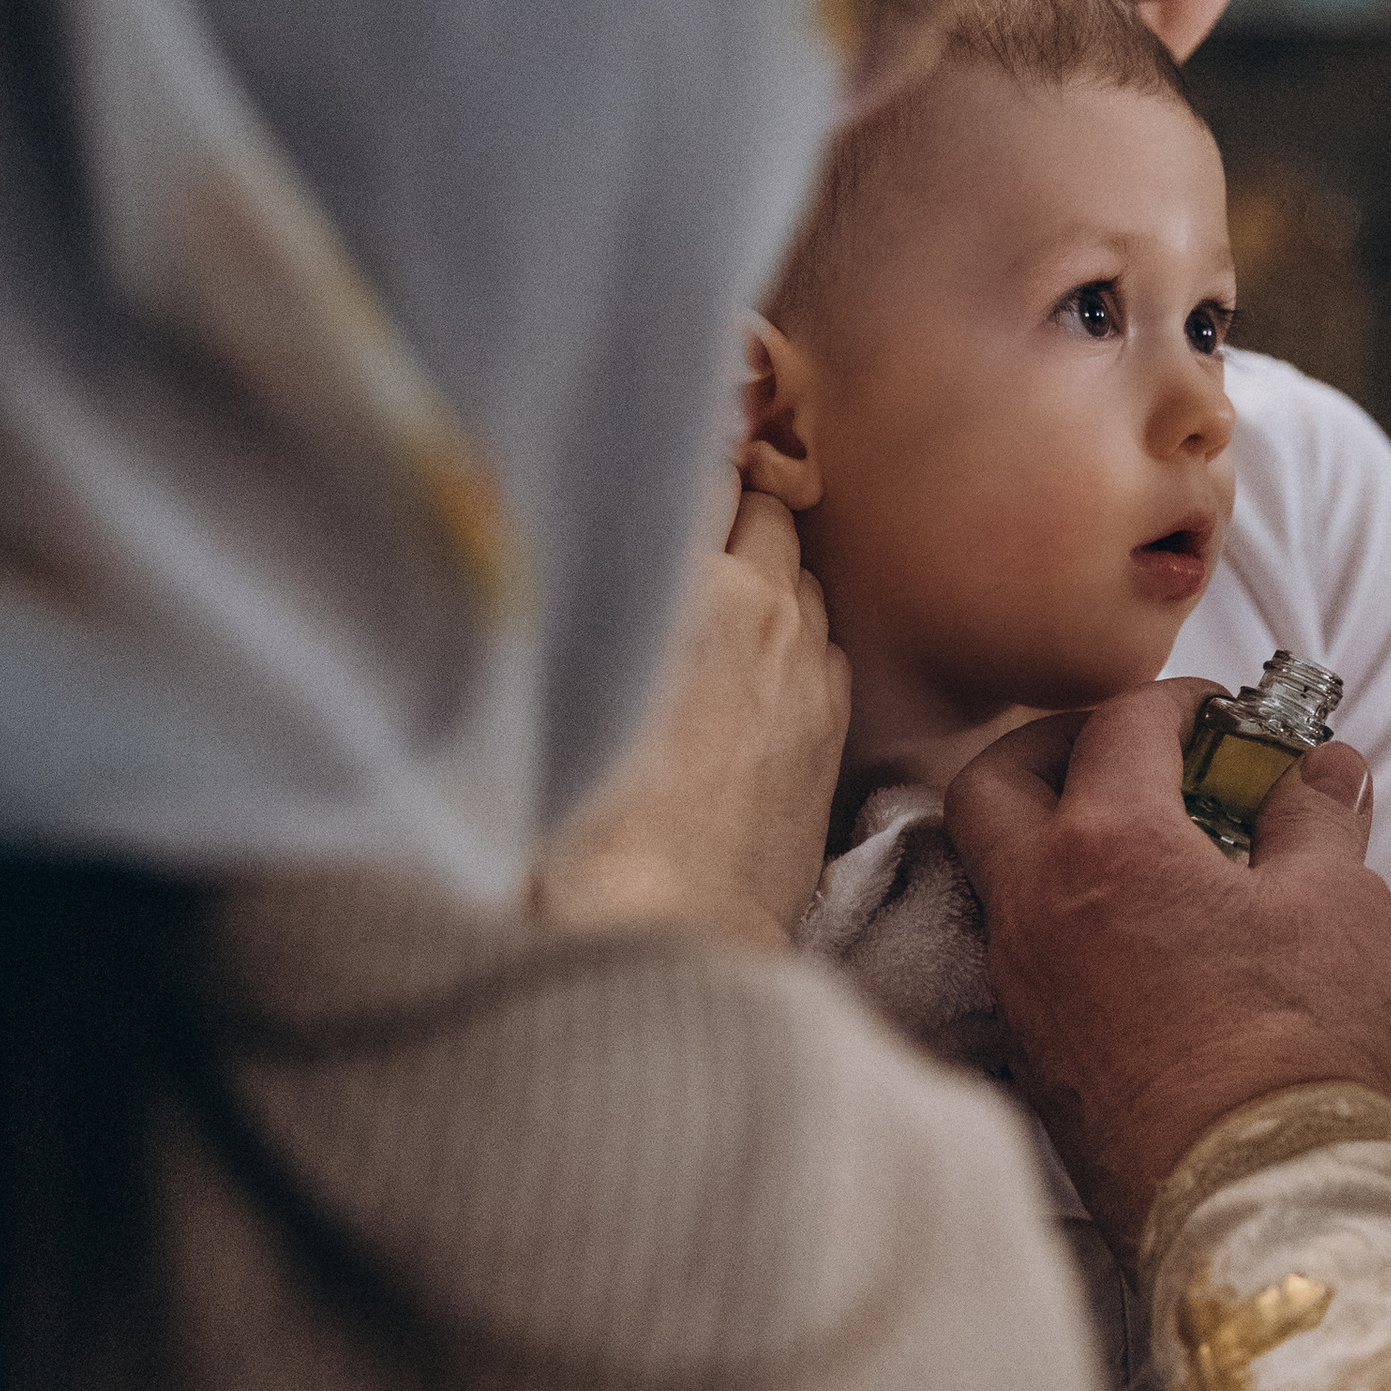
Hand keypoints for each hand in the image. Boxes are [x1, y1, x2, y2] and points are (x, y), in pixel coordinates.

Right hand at [534, 476, 848, 950]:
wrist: (669, 926)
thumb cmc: (579, 817)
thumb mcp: (555, 682)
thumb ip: (581, 595)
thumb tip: (577, 550)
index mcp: (687, 581)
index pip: (700, 466)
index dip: (675, 464)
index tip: (649, 471)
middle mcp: (763, 604)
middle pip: (764, 505)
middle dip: (729, 511)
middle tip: (679, 536)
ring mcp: (810, 661)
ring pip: (800, 572)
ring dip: (766, 574)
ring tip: (711, 607)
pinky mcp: (835, 720)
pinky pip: (822, 639)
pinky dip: (793, 638)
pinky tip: (748, 673)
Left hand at [945, 681, 1390, 1247]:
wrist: (1254, 1195)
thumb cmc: (1300, 1041)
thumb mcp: (1338, 903)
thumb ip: (1321, 815)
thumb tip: (1326, 769)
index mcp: (1109, 842)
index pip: (1122, 724)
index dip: (1182, 703)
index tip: (1226, 716)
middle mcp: (1036, 902)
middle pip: (999, 778)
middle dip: (1061, 746)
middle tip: (1136, 757)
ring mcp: (1019, 980)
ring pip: (993, 869)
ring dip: (1051, 835)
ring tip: (1138, 849)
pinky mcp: (1026, 1049)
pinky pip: (1017, 950)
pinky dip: (1058, 915)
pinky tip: (1131, 937)